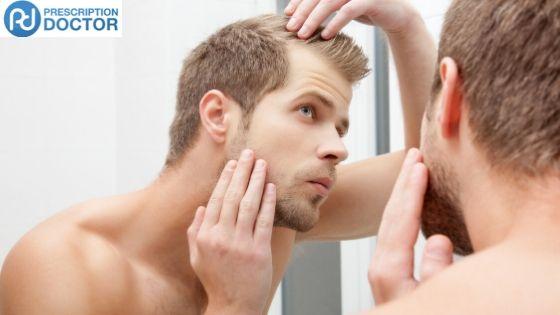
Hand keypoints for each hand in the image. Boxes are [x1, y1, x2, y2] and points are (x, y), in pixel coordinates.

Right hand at [187, 149, 275, 314]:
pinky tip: (271, 187)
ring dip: (256, 181)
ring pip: (249, 205)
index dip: (225, 179)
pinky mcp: (259, 251)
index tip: (233, 163)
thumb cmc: (215, 280)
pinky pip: (264, 221)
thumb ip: (195, 231)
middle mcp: (221, 237)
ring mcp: (240, 243)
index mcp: (205, 235)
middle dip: (242, 172)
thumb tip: (202, 207)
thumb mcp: (197, 257)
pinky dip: (268, 202)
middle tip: (250, 153)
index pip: (216, 199)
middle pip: (232, 196)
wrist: (234, 306)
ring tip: (262, 164)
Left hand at [284, 0, 419, 38]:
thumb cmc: (365, 9)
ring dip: (314, 19)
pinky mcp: (371, 0)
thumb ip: (324, 4)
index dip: (299, 0)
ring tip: (303, 35)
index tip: (287, 15)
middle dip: (302, 11)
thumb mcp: (342, 4)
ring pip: (330, 2)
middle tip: (291, 27)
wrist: (397, 16)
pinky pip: (348, 11)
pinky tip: (326, 36)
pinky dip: (335, 23)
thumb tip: (294, 13)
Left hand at [368, 149, 452, 304]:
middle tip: (412, 155)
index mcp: (389, 271)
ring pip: (390, 222)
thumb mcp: (433, 298)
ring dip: (401, 194)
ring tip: (412, 170)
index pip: (401, 220)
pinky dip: (402, 212)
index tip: (418, 163)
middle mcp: (381, 267)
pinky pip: (393, 233)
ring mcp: (383, 269)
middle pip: (391, 216)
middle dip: (402, 184)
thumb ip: (436, 271)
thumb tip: (436, 238)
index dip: (411, 190)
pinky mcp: (389, 273)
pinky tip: (409, 204)